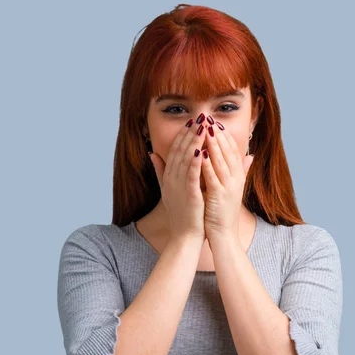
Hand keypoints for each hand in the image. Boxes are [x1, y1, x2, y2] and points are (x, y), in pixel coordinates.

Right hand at [149, 119, 205, 243]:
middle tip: (199, 117)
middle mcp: (171, 179)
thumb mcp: (167, 190)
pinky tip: (201, 149)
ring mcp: (179, 187)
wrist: (184, 237)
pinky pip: (192, 175)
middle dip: (190, 133)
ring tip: (202, 126)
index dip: (182, 135)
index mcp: (168, 177)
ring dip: (194, 142)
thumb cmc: (180, 215)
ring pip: (186, 159)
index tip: (191, 122)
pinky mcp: (189, 195)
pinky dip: (196, 162)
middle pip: (180, 151)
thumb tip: (151, 154)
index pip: (174, 151)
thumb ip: (160, 171)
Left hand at [200, 120, 254, 240]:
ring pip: (220, 161)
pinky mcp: (219, 196)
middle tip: (208, 119)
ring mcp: (228, 187)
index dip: (224, 136)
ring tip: (204, 129)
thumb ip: (241, 171)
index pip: (232, 151)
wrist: (224, 235)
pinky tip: (200, 152)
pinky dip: (207, 164)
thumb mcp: (234, 188)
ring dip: (213, 144)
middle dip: (218, 135)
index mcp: (237, 177)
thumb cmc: (224, 212)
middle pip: (227, 152)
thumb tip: (250, 155)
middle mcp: (235, 179)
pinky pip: (212, 176)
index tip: (216, 123)